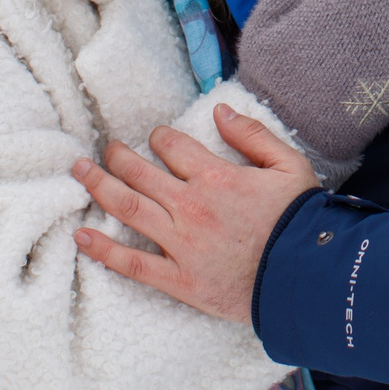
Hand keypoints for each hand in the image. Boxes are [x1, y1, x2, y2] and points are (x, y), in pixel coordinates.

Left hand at [71, 105, 319, 322]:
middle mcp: (191, 207)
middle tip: (106, 150)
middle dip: (118, 157)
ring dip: (99, 187)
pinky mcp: (180, 279)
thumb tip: (220, 110)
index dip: (160, 138)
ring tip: (80, 172)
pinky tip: (82, 236)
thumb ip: (253, 135)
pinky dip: (104, 250)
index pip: (172, 147)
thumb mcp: (289, 166)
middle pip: (140, 173)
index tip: (156, 139)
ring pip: (128, 209)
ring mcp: (181, 244)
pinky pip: (133, 264)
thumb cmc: (300, 222)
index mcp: (216, 177)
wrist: (308, 278)